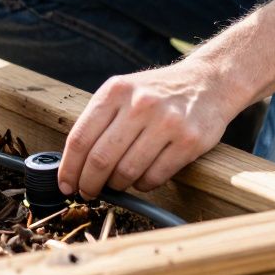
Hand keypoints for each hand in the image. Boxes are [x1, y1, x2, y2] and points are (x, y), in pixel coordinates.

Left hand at [58, 60, 243, 198]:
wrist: (208, 82)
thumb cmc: (158, 93)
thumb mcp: (124, 91)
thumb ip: (100, 120)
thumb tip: (73, 163)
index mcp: (116, 91)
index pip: (80, 138)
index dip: (69, 168)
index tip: (65, 184)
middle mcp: (140, 104)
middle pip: (101, 159)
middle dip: (89, 183)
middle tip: (88, 193)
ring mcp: (166, 122)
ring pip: (127, 172)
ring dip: (117, 185)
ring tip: (117, 183)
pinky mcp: (189, 141)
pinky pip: (154, 177)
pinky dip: (142, 185)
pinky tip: (142, 178)